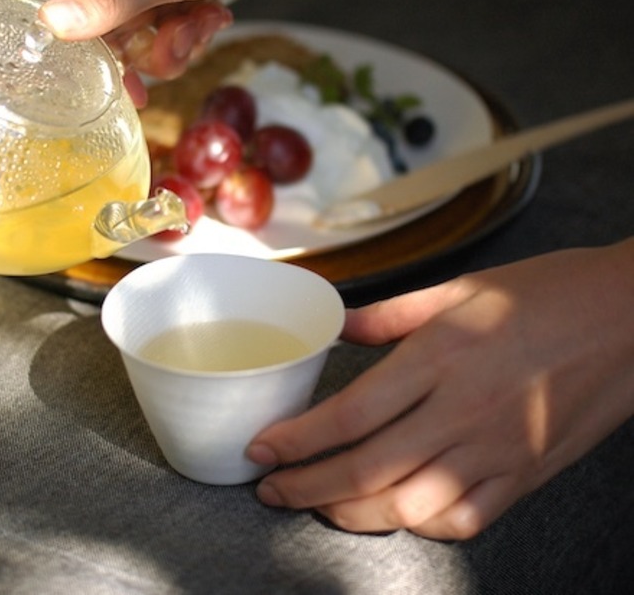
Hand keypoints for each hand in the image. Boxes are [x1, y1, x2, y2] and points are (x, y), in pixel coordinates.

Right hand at [39, 0, 232, 106]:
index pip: (85, 30)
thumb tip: (50, 22)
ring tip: (204, 17)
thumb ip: (103, 3)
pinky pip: (182, 33)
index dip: (110, 67)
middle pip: (126, 47)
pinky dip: (200, 28)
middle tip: (182, 33)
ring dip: (189, 41)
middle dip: (163, 52)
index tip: (134, 94)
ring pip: (158, 45)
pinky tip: (212, 14)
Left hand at [247, 239, 633, 539]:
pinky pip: (465, 519)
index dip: (297, 439)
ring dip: (353, 513)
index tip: (262, 448)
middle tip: (271, 489)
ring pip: (409, 505)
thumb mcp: (463, 287)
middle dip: (305, 488)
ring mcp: (498, 448)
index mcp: (443, 356)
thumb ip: (391, 314)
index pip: (350, 414)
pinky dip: (421, 525)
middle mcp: (465, 409)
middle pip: (366, 468)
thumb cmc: (550, 292)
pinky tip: (396, 512)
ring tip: (320, 505)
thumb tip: (338, 328)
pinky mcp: (527, 474)